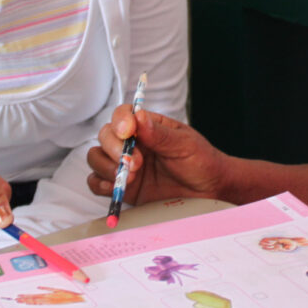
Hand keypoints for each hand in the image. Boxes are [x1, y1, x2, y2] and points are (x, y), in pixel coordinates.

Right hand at [86, 106, 224, 205]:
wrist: (210, 193)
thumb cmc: (201, 162)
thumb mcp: (185, 144)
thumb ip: (160, 134)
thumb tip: (138, 117)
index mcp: (147, 127)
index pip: (122, 115)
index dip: (120, 121)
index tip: (127, 132)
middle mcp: (133, 144)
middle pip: (105, 136)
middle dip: (114, 148)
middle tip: (136, 163)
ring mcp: (126, 166)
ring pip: (96, 158)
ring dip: (107, 167)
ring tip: (131, 178)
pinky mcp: (123, 187)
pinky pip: (97, 183)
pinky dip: (100, 184)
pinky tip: (115, 188)